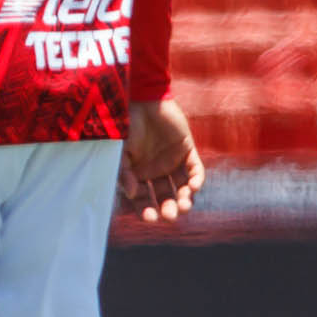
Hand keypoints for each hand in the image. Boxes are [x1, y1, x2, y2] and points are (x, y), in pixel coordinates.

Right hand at [119, 98, 205, 222]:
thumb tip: (133, 195)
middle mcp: (156, 171)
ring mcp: (172, 161)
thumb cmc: (124, 125)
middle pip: (165, 197)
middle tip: (170, 216)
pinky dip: (197, 180)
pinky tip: (194, 187)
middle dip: (168, 208)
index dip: (146, 210)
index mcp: (138, 174)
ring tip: (184, 206)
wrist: (140, 99)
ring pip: (182, 187)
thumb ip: (125, 174)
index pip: (144, 199)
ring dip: (184, 199)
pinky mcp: (187, 150)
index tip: (149, 218)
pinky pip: (195, 169)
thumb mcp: (119, 152)